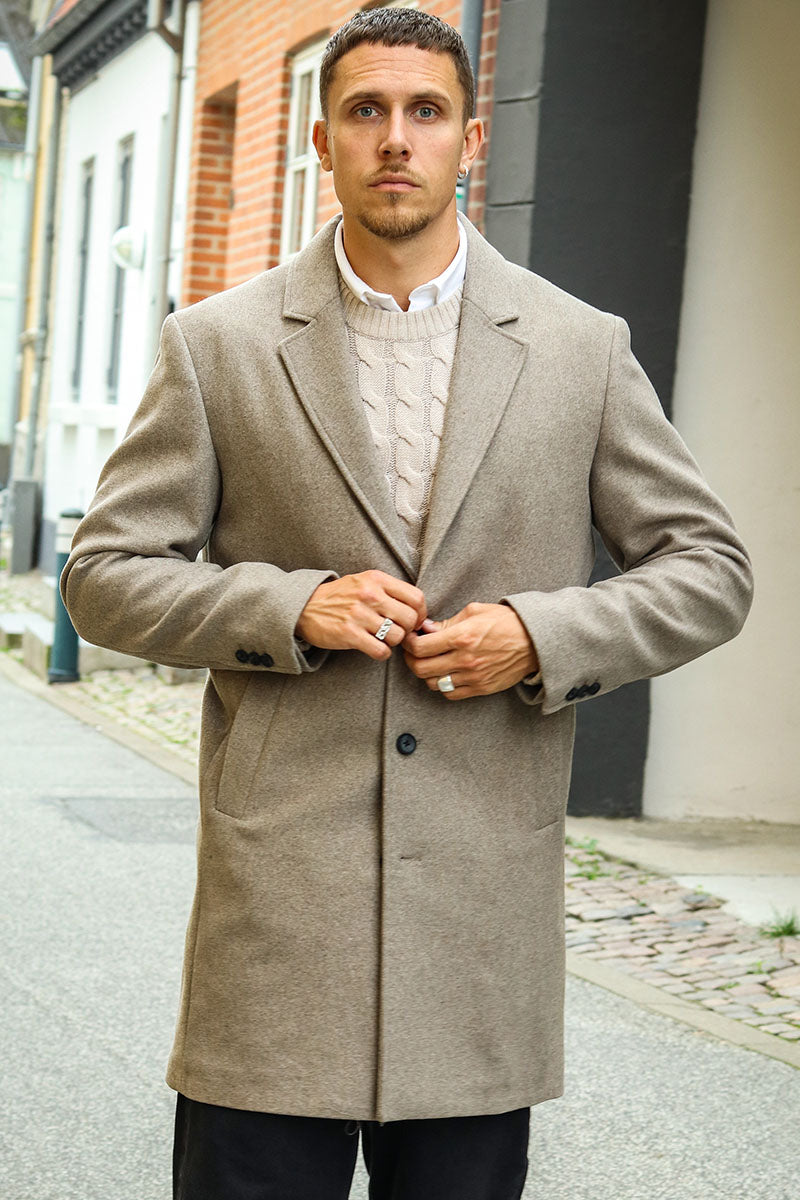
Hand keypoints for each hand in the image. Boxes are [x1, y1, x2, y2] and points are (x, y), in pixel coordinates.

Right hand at [296, 570, 426, 661]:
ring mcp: (359, 614)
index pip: (416, 597)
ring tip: (382, 638)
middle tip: (397, 631)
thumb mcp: (364, 581)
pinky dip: (381, 653)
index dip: (421, 613)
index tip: (414, 620)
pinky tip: (373, 648)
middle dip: (408, 629)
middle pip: (410, 619)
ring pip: (397, 636)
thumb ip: (389, 590)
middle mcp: (369, 594)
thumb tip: (419, 610)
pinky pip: (381, 651)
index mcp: (376, 579)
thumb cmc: (339, 596)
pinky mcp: (349, 634)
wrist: (304, 606)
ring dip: (393, 642)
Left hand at [402, 602, 537, 698]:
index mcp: (462, 637)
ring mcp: (473, 677)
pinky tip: (445, 674)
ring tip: (430, 662)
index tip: (409, 638)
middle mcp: (465, 660)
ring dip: (426, 673)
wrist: (534, 641)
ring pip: (433, 683)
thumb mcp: (475, 611)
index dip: (408, 643)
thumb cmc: (506, 621)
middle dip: (411, 659)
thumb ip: (447, 622)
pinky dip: (443, 685)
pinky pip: (451, 694)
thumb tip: (425, 629)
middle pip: (421, 668)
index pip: (420, 647)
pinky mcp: (481, 688)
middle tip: (413, 651)